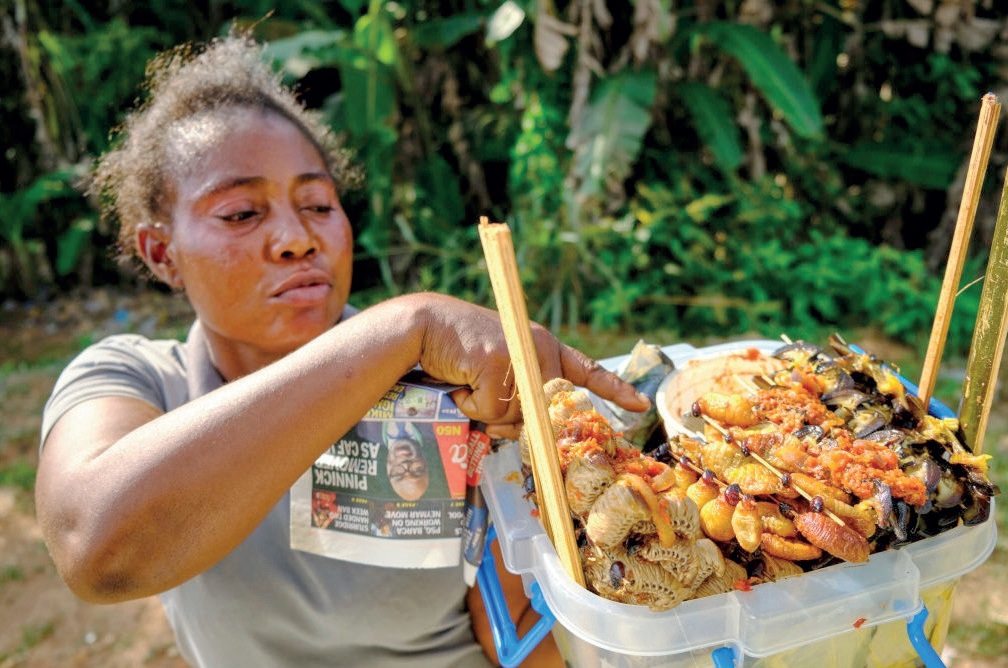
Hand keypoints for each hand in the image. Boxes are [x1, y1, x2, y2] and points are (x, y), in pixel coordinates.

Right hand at [414, 294, 648, 437]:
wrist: (426, 324)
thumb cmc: (460, 352)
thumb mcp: (501, 370)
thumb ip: (521, 395)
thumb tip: (528, 432)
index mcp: (544, 347)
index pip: (586, 370)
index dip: (613, 389)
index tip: (640, 405)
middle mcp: (539, 347)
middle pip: (540, 411)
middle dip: (507, 416)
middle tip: (480, 395)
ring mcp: (520, 353)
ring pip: (513, 414)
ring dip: (484, 410)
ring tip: (467, 381)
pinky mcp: (498, 361)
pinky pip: (489, 409)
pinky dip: (469, 404)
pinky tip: (459, 380)